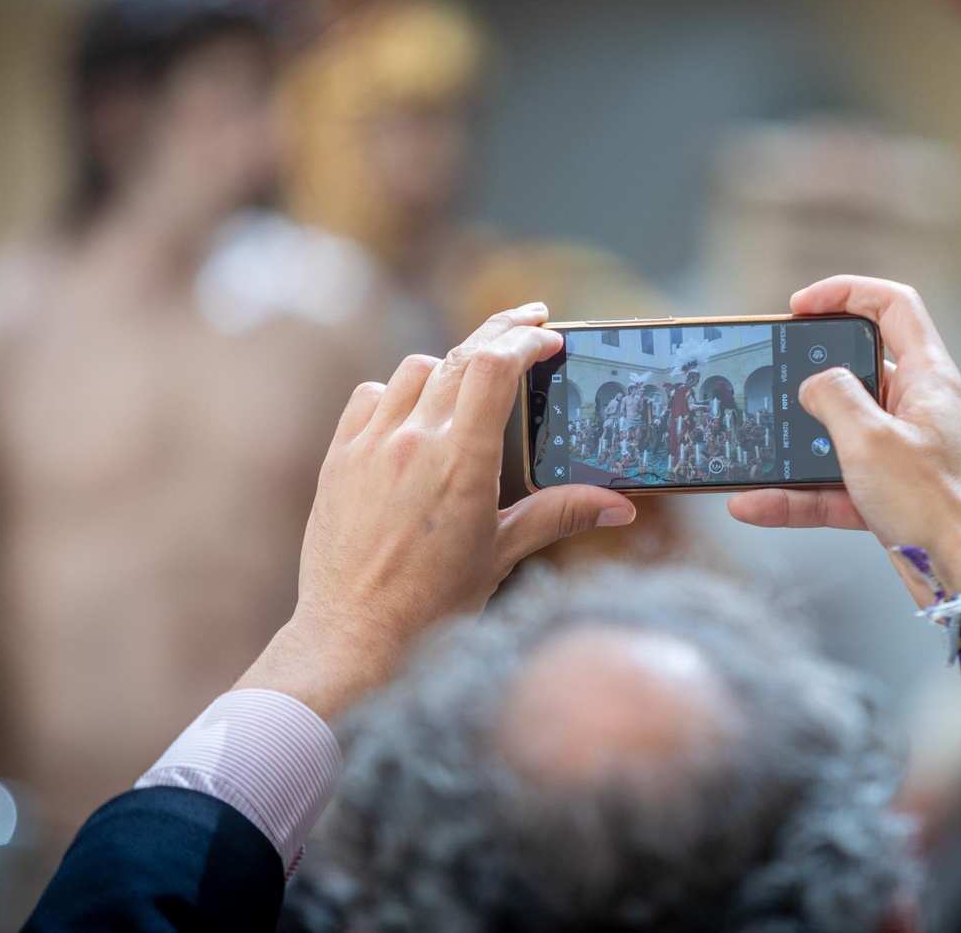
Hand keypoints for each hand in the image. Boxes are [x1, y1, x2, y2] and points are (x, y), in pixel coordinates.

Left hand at [238, 302, 635, 717]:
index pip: (494, 367)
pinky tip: (413, 413)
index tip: (549, 334)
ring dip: (449, 366)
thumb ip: (560, 515)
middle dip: (501, 334)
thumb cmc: (433, 606)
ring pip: (414, 370)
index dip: (525, 340)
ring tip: (474, 379)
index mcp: (461, 462)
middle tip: (531, 322)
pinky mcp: (337, 460)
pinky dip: (397, 393)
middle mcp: (412, 442)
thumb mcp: (503, 555)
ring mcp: (369, 447)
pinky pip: (368, 398)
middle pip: (460, 356)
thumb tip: (623, 507)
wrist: (354, 638)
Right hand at [728, 276, 960, 597]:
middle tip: (770, 375)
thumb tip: (812, 384)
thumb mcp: (869, 439)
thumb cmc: (933, 504)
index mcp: (926, 377)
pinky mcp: (888, 493)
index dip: (846, 292)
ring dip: (794, 444)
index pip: (893, 306)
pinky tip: (754, 503)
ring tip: (753, 445)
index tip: (801, 306)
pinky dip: (795, 494)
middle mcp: (917, 408)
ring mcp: (902, 452)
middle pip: (857, 369)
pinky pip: (831, 485)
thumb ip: (832, 396)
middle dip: (808, 374)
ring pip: (837, 433)